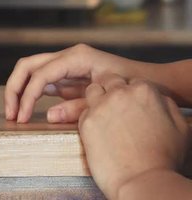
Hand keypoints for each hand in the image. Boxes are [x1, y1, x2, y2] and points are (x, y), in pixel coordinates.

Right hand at [4, 44, 138, 122]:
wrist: (153, 82)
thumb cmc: (133, 88)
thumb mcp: (107, 101)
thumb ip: (78, 108)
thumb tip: (49, 115)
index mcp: (77, 57)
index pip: (41, 74)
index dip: (28, 96)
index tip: (23, 118)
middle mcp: (68, 55)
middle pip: (27, 66)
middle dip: (15, 89)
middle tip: (11, 113)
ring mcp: (66, 62)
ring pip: (30, 70)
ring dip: (19, 90)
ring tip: (15, 113)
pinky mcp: (67, 73)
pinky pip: (42, 79)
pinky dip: (31, 92)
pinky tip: (28, 110)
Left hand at [79, 75, 188, 198]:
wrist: (143, 180)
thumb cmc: (164, 158)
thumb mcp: (180, 126)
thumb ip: (166, 105)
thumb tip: (157, 99)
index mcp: (144, 91)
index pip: (132, 82)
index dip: (131, 94)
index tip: (130, 106)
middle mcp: (120, 93)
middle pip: (110, 81)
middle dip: (112, 92)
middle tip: (116, 110)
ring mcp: (101, 106)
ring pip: (92, 91)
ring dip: (96, 100)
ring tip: (104, 117)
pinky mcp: (86, 121)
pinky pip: (81, 111)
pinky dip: (88, 117)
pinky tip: (97, 131)